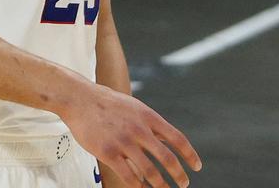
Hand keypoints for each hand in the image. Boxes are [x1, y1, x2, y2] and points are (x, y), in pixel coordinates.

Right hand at [61, 83, 201, 187]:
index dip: (190, 154)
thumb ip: (151, 125)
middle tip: (184, 184)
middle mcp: (140, 130)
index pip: (177, 138)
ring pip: (149, 171)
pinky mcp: (108, 153)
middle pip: (167, 158)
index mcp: (149, 117)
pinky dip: (138, 186)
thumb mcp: (136, 109)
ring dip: (160, 184)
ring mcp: (124, 142)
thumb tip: (166, 140)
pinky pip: (128, 175)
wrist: (81, 100)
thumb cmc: (109, 105)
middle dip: (178, 174)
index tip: (196, 166)